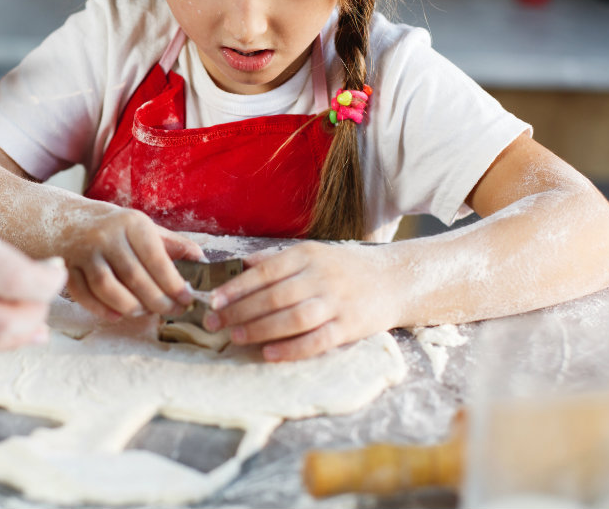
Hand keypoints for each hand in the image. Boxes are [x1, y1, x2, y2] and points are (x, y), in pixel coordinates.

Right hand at [59, 208, 203, 320]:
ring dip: (131, 307)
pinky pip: (84, 295)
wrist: (67, 221)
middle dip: (158, 301)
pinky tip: (118, 315)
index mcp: (132, 223)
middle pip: (135, 278)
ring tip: (146, 312)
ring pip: (109, 289)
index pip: (156, 259)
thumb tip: (203, 261)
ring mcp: (85, 252)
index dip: (174, 284)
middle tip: (172, 311)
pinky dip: (102, 310)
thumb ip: (173, 245)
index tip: (187, 299)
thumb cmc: (115, 228)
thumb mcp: (145, 228)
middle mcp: (107, 236)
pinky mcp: (68, 268)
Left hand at [202, 241, 400, 361]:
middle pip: (273, 296)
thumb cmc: (345, 268)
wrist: (395, 280)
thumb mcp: (313, 254)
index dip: (236, 287)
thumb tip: (240, 265)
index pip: (265, 271)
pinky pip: (317, 340)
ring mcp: (337, 302)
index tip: (213, 300)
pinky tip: (269, 354)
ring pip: (292, 318)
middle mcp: (321, 276)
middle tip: (214, 324)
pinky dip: (292, 349)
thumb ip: (276, 260)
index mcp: (308, 255)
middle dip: (239, 311)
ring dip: (260, 329)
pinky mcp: (350, 326)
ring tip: (235, 337)